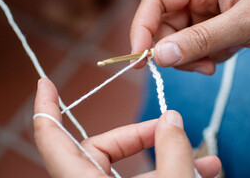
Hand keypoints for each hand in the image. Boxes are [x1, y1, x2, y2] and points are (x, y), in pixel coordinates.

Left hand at [33, 78, 220, 176]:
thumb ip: (172, 150)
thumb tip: (172, 119)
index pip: (50, 136)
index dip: (46, 106)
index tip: (45, 81)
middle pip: (103, 145)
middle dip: (140, 132)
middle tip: (171, 125)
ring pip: (131, 167)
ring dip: (166, 156)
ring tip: (204, 159)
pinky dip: (168, 172)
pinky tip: (204, 169)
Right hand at [130, 0, 249, 73]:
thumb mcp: (242, 24)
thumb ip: (200, 40)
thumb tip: (160, 55)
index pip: (156, 0)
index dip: (142, 26)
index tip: (140, 55)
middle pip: (162, 25)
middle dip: (171, 50)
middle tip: (193, 66)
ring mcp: (203, 18)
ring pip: (176, 42)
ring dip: (188, 59)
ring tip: (211, 65)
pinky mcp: (211, 33)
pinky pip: (192, 51)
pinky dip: (200, 62)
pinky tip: (219, 61)